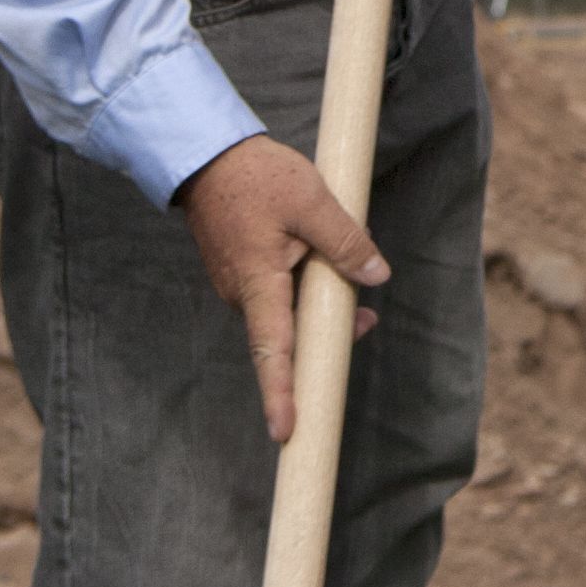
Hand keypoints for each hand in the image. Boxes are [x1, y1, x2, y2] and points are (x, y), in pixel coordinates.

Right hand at [175, 134, 388, 442]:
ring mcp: (239, 285)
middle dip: (325, 337)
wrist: (209, 155)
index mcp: (257, 284)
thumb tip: (376, 278)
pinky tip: (328, 263)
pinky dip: (304, 289)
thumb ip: (346, 242)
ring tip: (357, 282)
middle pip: (287, 336)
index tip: (286, 431)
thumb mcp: (313, 202)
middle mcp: (242, 294)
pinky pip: (278, 294)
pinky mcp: (242, 272)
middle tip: (367, 322)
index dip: (280, 393)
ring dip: (319, 307)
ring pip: (286, 313)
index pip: (270, 351)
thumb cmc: (258, 177)